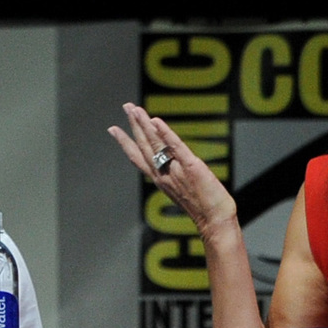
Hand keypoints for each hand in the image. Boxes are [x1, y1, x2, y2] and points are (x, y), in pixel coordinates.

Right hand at [108, 103, 239, 236]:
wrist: (214, 220)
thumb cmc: (204, 209)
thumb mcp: (183, 190)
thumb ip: (175, 175)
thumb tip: (174, 164)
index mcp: (160, 179)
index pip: (137, 157)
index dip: (124, 142)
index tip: (113, 129)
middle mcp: (162, 174)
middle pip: (144, 145)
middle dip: (134, 125)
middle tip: (126, 106)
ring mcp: (175, 170)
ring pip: (155, 143)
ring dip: (144, 124)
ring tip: (135, 109)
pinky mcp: (191, 166)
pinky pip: (175, 147)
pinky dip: (165, 133)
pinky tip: (156, 120)